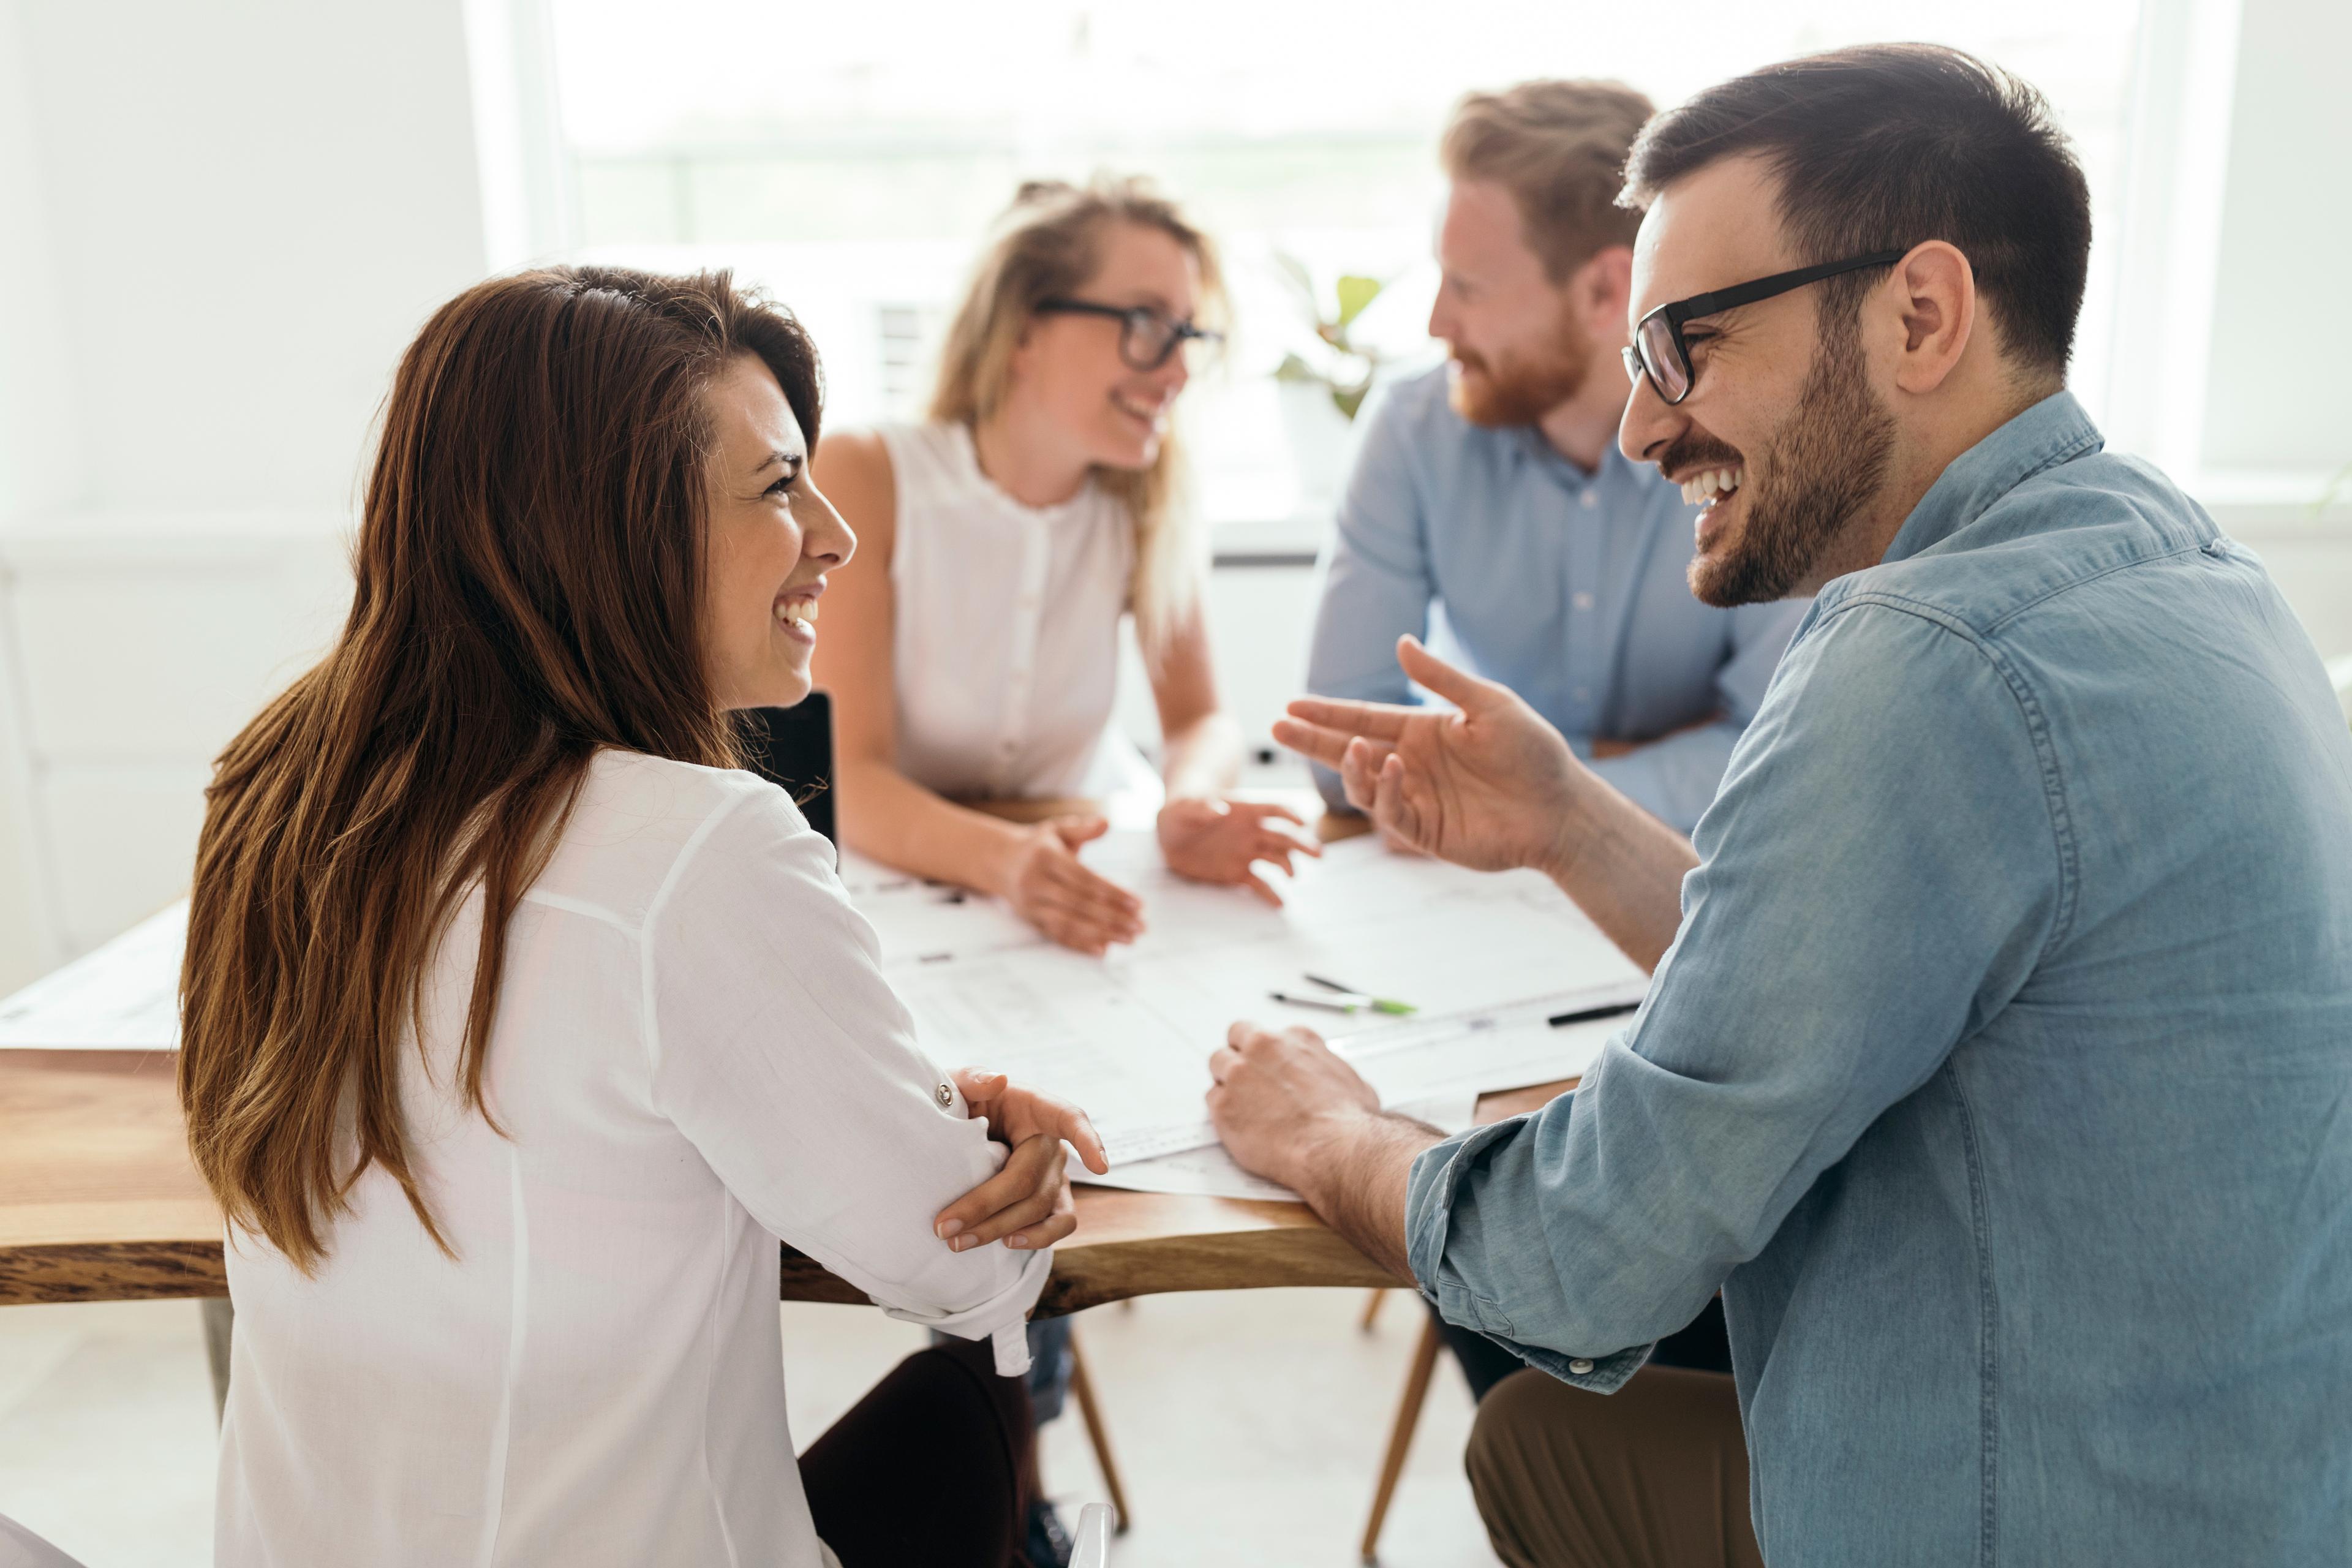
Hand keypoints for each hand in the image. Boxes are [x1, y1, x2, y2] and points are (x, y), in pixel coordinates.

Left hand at [932, 1068, 1109, 1252]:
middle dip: (986, 1205)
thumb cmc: (964, 1104)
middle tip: (944, 1226)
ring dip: (998, 1228)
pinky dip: (1039, 1237)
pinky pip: (1059, 1223)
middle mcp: (1052, 1142)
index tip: (1100, 1167)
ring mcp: (1056, 1173)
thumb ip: (972, 1078)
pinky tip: (1007, 1244)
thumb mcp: (960, 1084)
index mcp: (1035, 1107)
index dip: (1088, 1141)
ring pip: (1039, 1207)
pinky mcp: (1052, 1198)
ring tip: (958, 1241)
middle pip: (1030, 1178)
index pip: (1069, 1118)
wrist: (959, 1130)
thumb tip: (997, 1080)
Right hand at [998, 815, 1143, 954]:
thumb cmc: (1038, 845)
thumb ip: (1082, 827)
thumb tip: (1106, 823)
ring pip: (1069, 923)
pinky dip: (1080, 944)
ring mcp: (1031, 904)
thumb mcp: (1057, 829)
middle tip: (1141, 927)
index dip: (1113, 893)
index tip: (1138, 904)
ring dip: (1102, 934)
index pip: (1084, 879)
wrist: (1000, 862)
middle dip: (1113, 918)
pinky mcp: (1031, 919)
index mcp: (1046, 857)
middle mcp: (1036, 882)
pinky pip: (1057, 934)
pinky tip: (1103, 949)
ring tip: (1130, 939)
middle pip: (1079, 904)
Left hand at [1157, 797, 1320, 904]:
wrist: (1170, 833)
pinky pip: (1259, 884)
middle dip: (1302, 844)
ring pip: (1276, 859)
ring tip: (1292, 877)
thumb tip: (1220, 810)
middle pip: (1283, 836)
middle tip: (1318, 854)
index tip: (1303, 823)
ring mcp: (1246, 852)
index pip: (1273, 810)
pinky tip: (1281, 905)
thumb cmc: (1180, 812)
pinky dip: (1270, 894)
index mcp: (1243, 811)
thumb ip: (1201, 807)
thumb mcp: (1184, 807)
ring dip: (1289, 866)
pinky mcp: (1237, 872)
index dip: (1289, 814)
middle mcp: (1251, 831)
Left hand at [1205, 1022, 1380, 1191]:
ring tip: (1242, 1105)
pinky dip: (1223, 1112)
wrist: (1335, 1148)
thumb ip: (1328, 1069)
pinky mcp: (1223, 1104)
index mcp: (1296, 1038)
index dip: (1266, 1054)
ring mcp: (1239, 1074)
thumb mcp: (1351, 1080)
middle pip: (1236, 1038)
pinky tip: (1241, 1125)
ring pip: (1218, 1064)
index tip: (1268, 1069)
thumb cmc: (1348, 1121)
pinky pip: (1213, 1099)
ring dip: (1226, 1081)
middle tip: (1248, 1082)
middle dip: (1240, 1056)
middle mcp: (1264, 1047)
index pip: (1268, 1034)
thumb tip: (1328, 1079)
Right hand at [1274, 636, 1586, 872]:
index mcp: (1424, 731)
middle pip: (1349, 751)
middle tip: (1277, 727)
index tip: (1293, 704)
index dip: (1328, 713)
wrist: (1561, 807)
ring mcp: (1416, 798)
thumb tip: (1400, 642)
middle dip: (1313, 740)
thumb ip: (1441, 678)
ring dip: (1348, 765)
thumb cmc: (1533, 751)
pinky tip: (1391, 765)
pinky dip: (1383, 790)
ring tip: (1348, 746)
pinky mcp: (1425, 831)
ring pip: (1362, 784)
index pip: (1364, 719)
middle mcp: (1412, 764)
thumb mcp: (1488, 703)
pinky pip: (1390, 811)